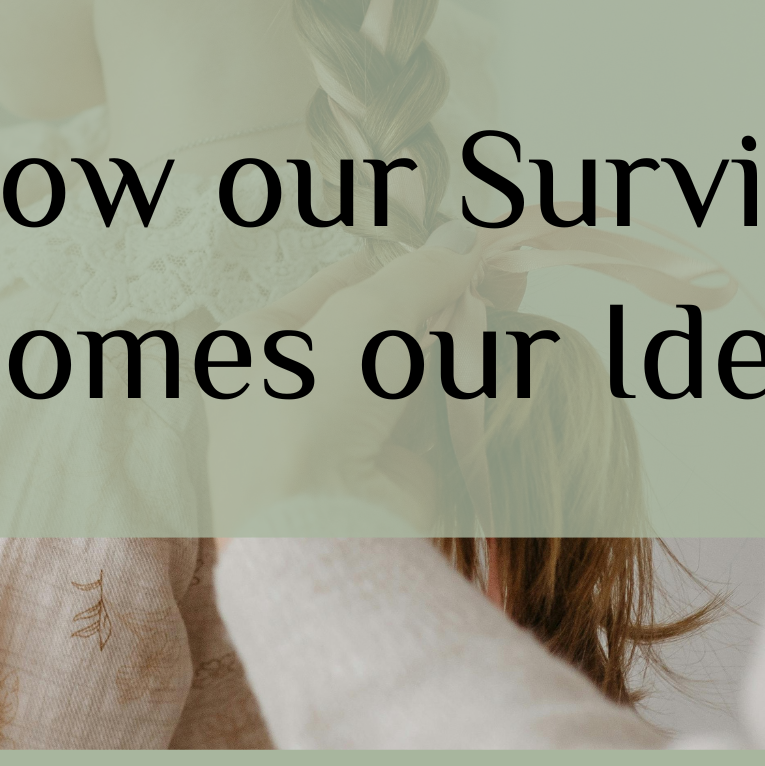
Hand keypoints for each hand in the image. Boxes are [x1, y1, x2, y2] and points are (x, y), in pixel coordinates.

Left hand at [206, 227, 481, 533]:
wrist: (320, 526)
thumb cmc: (311, 409)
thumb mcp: (363, 314)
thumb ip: (419, 273)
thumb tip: (462, 239)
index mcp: (263, 343)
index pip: (345, 283)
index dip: (402, 263)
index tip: (457, 247)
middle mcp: (300, 387)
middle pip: (387, 326)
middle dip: (440, 304)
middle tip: (494, 279)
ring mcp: (349, 432)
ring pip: (418, 369)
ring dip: (458, 346)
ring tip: (501, 316)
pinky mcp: (396, 469)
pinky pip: (440, 415)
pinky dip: (466, 394)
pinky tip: (493, 370)